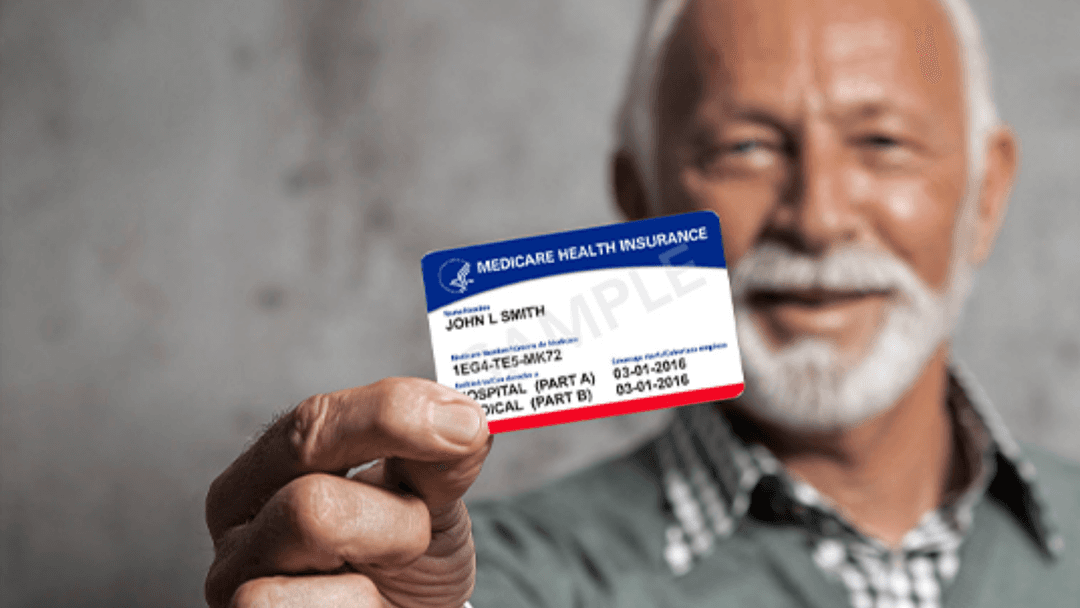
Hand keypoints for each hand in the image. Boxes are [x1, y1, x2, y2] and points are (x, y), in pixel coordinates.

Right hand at [204, 378, 491, 606]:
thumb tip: (463, 419)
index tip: (466, 425)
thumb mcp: (429, 495)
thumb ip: (439, 453)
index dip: (393, 418)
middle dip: (395, 524)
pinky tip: (366, 606)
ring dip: (380, 570)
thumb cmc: (408, 558)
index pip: (315, 423)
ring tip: (384, 582)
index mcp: (269, 469)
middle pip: (311, 504)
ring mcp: (233, 585)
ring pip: (309, 561)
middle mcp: (238, 525)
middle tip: (418, 539)